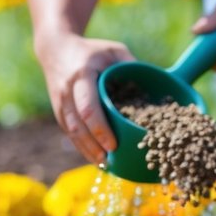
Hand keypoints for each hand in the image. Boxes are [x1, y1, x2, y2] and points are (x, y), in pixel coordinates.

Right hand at [35, 33, 133, 163]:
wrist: (56, 49)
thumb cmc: (92, 50)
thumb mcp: (114, 50)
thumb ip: (132, 65)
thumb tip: (159, 84)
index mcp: (81, 76)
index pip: (87, 108)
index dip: (100, 129)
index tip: (113, 145)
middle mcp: (67, 91)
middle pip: (78, 126)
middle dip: (94, 146)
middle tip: (112, 161)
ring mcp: (60, 104)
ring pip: (72, 133)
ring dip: (88, 151)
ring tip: (106, 165)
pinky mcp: (59, 112)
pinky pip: (70, 134)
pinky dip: (83, 148)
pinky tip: (97, 159)